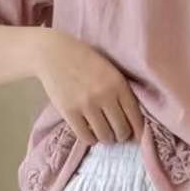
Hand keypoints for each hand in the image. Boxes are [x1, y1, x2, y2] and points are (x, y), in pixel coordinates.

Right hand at [33, 29, 144, 144]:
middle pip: (122, 131)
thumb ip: (123, 93)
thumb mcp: (111, 71)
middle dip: (121, 135)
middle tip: (115, 131)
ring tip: (102, 131)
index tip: (135, 134)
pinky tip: (90, 131)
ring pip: (106, 137)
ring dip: (106, 138)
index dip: (138, 131)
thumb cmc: (85, 61)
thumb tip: (136, 124)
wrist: (52, 52)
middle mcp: (104, 95)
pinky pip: (86, 137)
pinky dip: (91, 139)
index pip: (136, 119)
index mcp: (118, 84)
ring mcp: (86, 104)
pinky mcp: (69, 111)